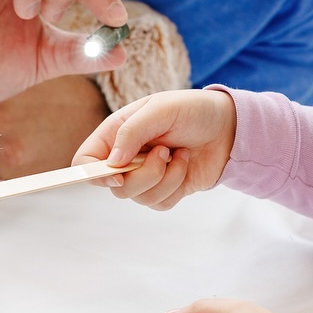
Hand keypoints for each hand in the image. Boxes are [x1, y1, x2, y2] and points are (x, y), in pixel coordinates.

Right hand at [73, 89, 236, 208]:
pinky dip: (176, 185)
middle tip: (164, 152)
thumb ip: (132, 131)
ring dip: (165, 178)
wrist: (227, 126)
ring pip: (138, 197)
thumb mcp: (161, 109)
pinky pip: (159, 203)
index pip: (85, 161)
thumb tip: (113, 162)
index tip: (118, 172)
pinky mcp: (165, 189)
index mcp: (115, 133)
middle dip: (143, 174)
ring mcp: (144, 175)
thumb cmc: (192, 110)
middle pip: (114, 186)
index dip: (93, 173)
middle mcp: (125, 157)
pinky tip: (185, 163)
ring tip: (179, 154)